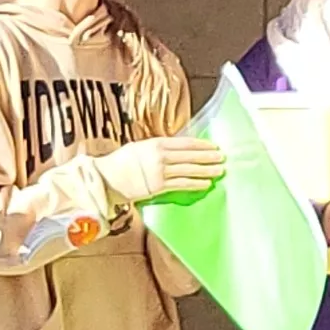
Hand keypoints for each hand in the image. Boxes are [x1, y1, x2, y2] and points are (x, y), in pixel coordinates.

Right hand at [102, 134, 224, 202]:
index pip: (185, 143)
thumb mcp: (139, 148)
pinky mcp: (159, 187)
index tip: (213, 146)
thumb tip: (174, 150)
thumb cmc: (120, 162)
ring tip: (219, 171)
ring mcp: (160, 172)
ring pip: (189, 170)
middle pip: (190, 156)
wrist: (107, 178)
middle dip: (208, 157)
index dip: (201, 145)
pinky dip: (195, 184)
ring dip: (206, 171)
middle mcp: (160, 156)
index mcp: (156, 144)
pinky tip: (205, 184)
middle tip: (222, 157)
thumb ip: (157, 148)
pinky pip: (181, 184)